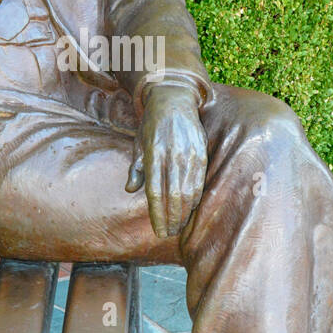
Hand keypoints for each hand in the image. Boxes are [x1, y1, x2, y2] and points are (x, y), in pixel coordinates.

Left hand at [126, 82, 207, 238]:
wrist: (173, 99)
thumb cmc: (152, 125)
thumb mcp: (138, 143)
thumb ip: (136, 167)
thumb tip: (131, 189)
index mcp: (153, 154)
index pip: (155, 192)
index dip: (157, 214)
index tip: (158, 230)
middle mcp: (172, 155)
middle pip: (173, 196)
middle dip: (172, 218)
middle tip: (169, 233)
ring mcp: (188, 154)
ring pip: (188, 191)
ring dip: (185, 212)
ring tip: (179, 226)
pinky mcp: (201, 152)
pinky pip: (199, 181)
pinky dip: (196, 198)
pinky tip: (191, 209)